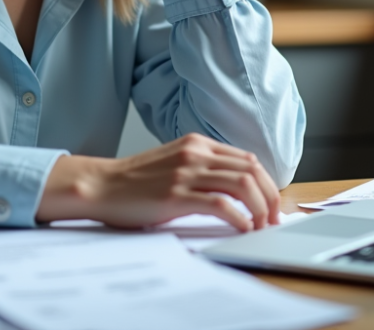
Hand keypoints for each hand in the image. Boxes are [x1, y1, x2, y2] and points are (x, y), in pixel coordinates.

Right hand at [36, 133, 280, 231]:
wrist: (101, 185)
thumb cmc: (135, 181)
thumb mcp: (174, 163)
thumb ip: (202, 168)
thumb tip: (237, 189)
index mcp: (197, 144)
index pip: (248, 158)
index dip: (267, 183)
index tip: (271, 204)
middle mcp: (195, 154)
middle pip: (251, 170)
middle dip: (270, 197)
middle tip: (273, 218)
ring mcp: (186, 173)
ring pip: (242, 184)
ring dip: (259, 209)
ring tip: (261, 226)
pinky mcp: (176, 195)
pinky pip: (221, 204)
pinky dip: (239, 218)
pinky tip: (242, 228)